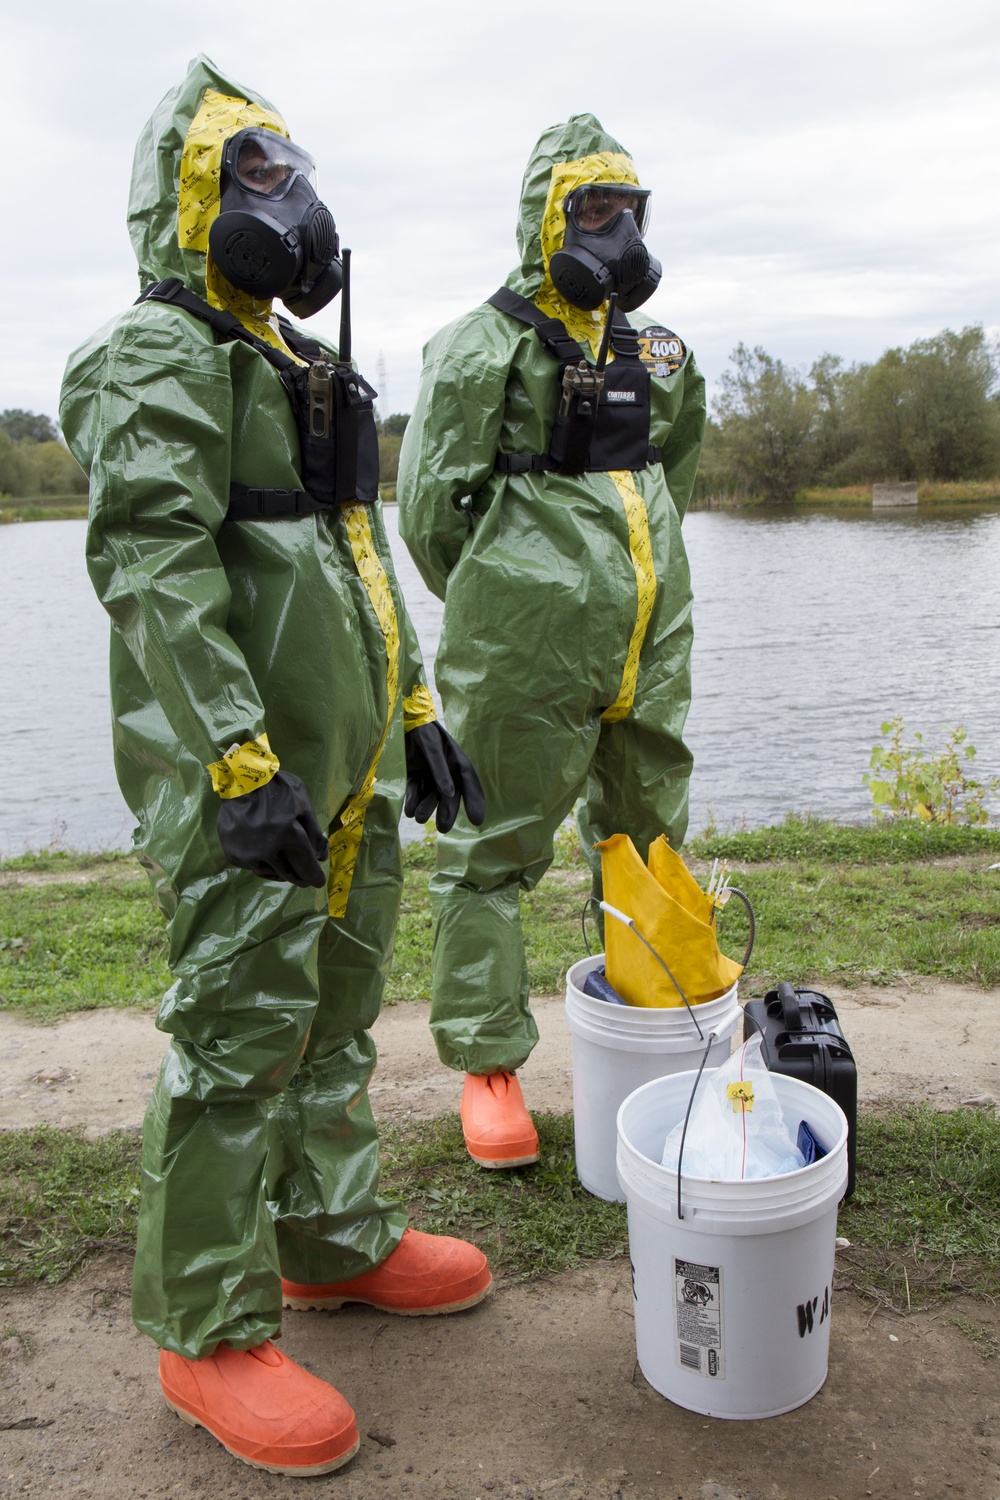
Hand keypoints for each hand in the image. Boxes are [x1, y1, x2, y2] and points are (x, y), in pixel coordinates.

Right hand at [217, 771, 327, 886]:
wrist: (239, 780)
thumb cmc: (276, 788)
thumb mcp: (302, 803)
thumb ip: (314, 832)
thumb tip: (320, 857)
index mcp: (289, 836)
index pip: (306, 866)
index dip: (315, 876)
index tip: (318, 881)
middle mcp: (267, 850)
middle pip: (289, 874)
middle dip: (300, 878)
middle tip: (305, 879)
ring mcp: (248, 854)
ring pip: (269, 873)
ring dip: (281, 873)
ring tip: (287, 869)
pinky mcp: (233, 854)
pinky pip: (251, 867)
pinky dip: (261, 864)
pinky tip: (267, 856)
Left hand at [404, 722, 485, 833]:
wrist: (398, 719)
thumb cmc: (419, 728)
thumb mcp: (431, 745)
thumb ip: (440, 768)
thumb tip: (450, 793)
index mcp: (456, 759)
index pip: (470, 783)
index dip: (475, 801)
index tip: (477, 821)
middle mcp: (445, 769)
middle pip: (450, 795)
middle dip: (448, 812)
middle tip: (443, 829)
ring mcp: (429, 772)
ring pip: (432, 796)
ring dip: (426, 808)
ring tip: (418, 817)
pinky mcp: (413, 774)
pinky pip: (417, 792)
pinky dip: (413, 800)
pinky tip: (408, 809)